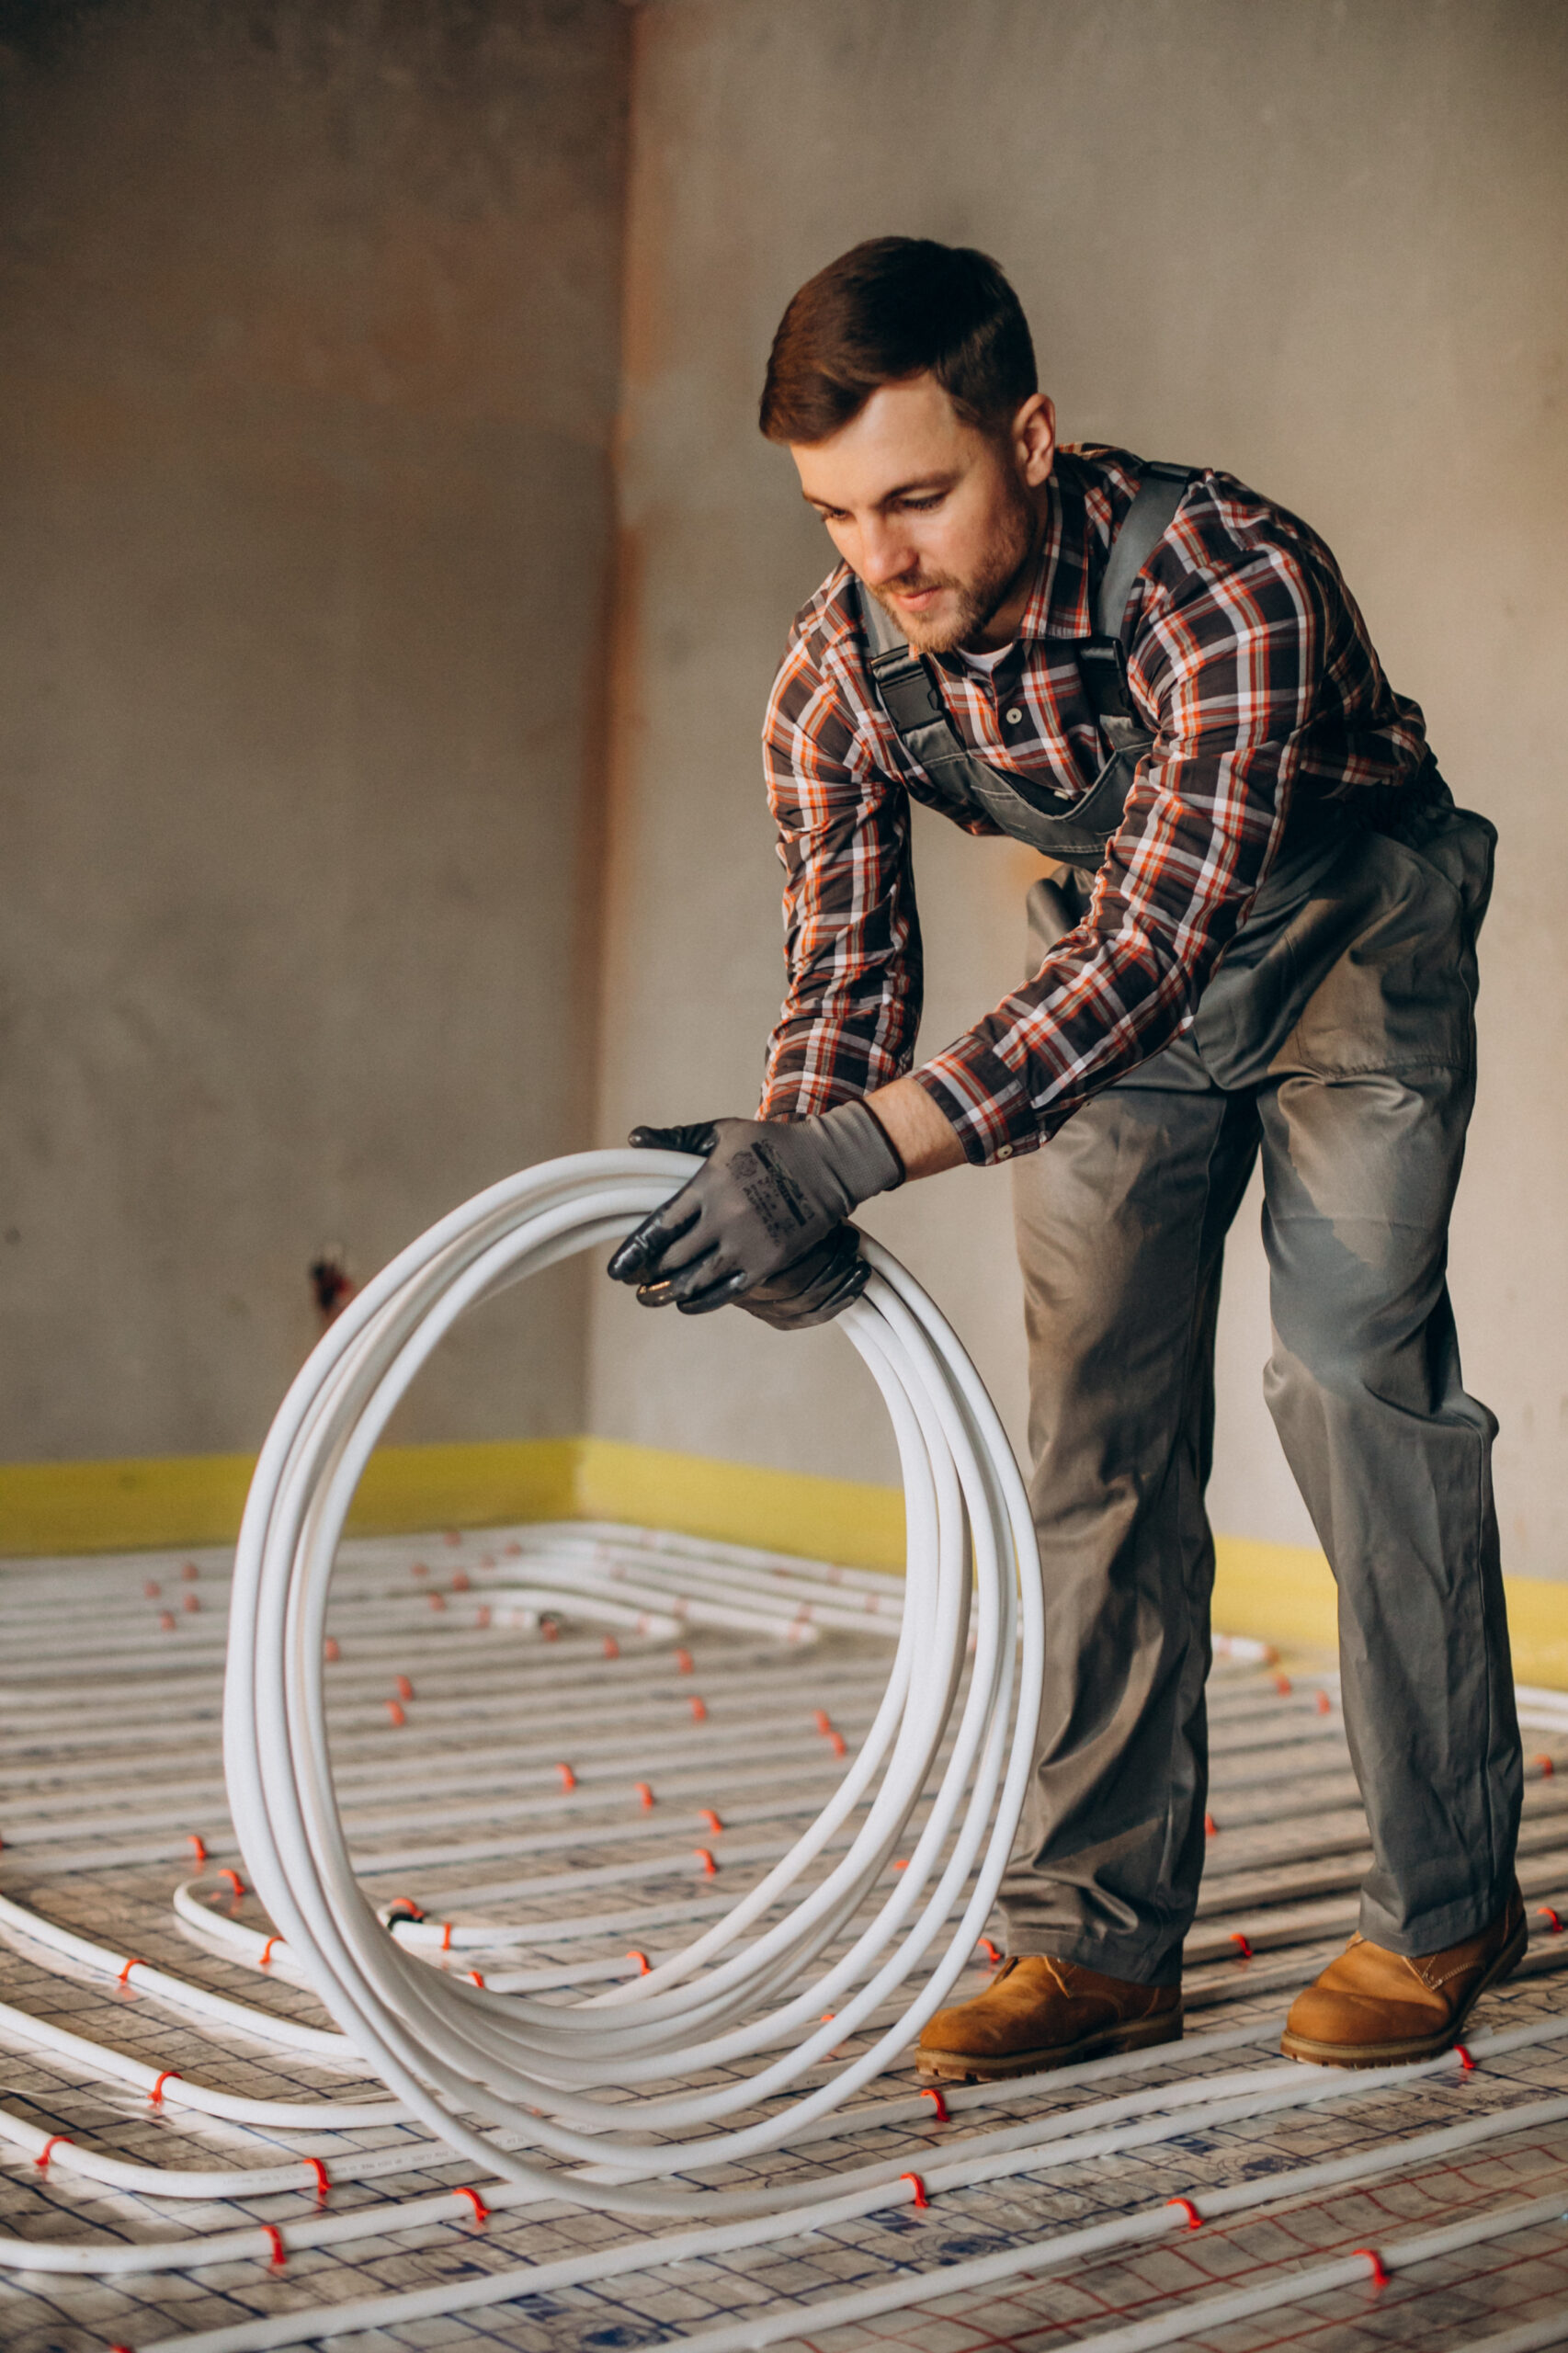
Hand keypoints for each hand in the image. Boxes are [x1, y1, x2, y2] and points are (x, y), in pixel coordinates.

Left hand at [608, 1106, 903, 1319]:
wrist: (828, 1164)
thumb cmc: (772, 1144)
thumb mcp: (722, 1132)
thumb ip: (677, 1139)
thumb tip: (634, 1139)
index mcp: (707, 1185)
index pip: (659, 1226)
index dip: (634, 1252)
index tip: (617, 1268)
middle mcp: (724, 1217)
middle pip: (673, 1258)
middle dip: (647, 1275)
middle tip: (631, 1283)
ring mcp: (748, 1243)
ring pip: (697, 1280)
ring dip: (668, 1294)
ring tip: (650, 1298)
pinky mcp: (770, 1261)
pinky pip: (729, 1290)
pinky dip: (703, 1301)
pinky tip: (687, 1303)